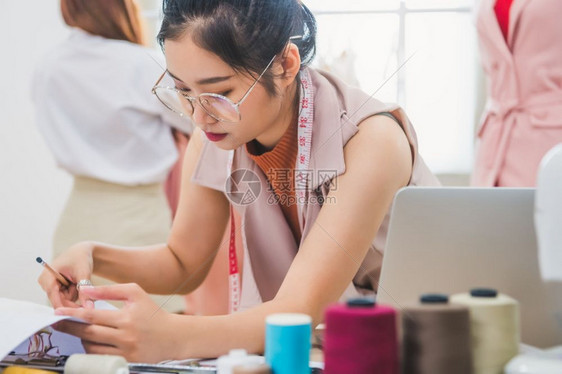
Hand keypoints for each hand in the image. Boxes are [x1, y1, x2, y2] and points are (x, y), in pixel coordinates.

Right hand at [38, 241, 94, 308]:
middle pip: (59, 302)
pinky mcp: (56, 290)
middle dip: (74, 300)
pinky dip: (74, 293)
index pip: (54, 296)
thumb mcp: (84, 273)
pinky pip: (67, 299)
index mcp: (47, 276)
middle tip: (89, 298)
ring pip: (65, 301)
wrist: (81, 252)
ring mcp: (50, 287)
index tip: (77, 315)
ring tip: (79, 281)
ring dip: (75, 295)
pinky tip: (76, 284)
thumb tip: (89, 309)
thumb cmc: (81, 258)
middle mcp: (45, 283)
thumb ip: (85, 291)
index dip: (65, 307)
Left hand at [53, 283, 177, 362]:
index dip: (73, 314)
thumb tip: (85, 291)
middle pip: (88, 334)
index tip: (57, 312)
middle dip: (69, 328)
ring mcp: (125, 352)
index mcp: (126, 318)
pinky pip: (100, 358)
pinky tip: (90, 341)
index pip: (92, 316)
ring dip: (81, 339)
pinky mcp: (126, 362)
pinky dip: (91, 349)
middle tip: (56, 324)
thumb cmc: (153, 313)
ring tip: (79, 331)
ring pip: (92, 348)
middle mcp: (125, 336)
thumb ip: (110, 290)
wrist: (174, 337)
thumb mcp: (135, 293)